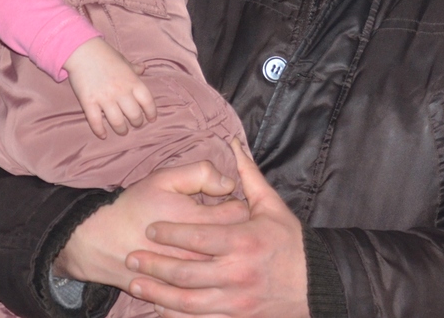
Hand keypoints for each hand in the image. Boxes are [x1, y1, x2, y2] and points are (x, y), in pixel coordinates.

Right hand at [54, 162, 248, 290]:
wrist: (100, 241)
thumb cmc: (135, 206)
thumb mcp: (165, 178)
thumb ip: (200, 173)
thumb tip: (228, 182)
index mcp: (197, 223)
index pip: (239, 213)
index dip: (239, 202)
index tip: (229, 200)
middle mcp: (196, 255)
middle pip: (236, 243)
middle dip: (237, 229)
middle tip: (225, 221)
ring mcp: (187, 279)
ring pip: (224, 268)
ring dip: (226, 254)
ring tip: (218, 242)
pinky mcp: (176, 294)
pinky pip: (206, 292)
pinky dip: (212, 280)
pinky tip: (206, 266)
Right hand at [64, 37, 156, 136]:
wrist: (82, 51)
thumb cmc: (105, 55)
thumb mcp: (123, 60)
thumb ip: (134, 68)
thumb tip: (144, 68)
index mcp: (132, 81)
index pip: (148, 101)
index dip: (151, 112)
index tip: (152, 119)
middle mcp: (121, 91)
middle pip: (134, 115)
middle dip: (137, 123)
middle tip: (135, 125)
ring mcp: (105, 98)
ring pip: (117, 121)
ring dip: (121, 129)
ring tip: (122, 131)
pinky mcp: (89, 102)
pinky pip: (96, 121)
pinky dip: (100, 131)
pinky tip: (103, 135)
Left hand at [126, 141, 309, 317]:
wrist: (311, 284)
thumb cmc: (289, 241)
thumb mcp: (271, 204)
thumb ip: (248, 175)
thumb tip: (233, 144)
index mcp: (244, 240)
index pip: (198, 237)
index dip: (171, 234)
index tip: (151, 229)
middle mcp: (237, 272)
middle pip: (186, 271)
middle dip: (155, 264)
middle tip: (132, 256)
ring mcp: (236, 300)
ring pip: (187, 301)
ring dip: (157, 293)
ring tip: (136, 282)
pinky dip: (176, 315)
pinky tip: (159, 307)